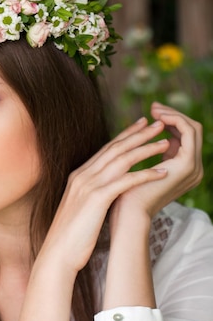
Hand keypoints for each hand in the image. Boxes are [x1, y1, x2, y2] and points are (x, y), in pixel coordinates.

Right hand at [40, 114, 171, 271]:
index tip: (140, 126)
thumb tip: (108, 189)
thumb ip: (92, 193)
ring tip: (165, 143)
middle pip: (114, 149)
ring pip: (121, 160)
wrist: (58, 252)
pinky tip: (161, 172)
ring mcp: (88, 185)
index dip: (124, 135)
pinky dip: (144, 174)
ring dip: (145, 149)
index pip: (105, 149)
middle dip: (138, 135)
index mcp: (78, 176)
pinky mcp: (96, 198)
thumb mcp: (80, 208)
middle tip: (157, 124)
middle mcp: (82, 176)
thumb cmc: (71, 235)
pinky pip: (125, 181)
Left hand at [112, 102, 202, 218]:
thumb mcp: (138, 167)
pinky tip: (158, 119)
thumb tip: (142, 131)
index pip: (184, 137)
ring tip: (154, 110)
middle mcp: (193, 168)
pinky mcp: (188, 164)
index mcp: (183, 169)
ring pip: (192, 128)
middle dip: (172, 115)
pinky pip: (188, 133)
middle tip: (153, 106)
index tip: (151, 112)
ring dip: (173, 115)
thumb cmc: (125, 194)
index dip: (170, 121)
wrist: (127, 214)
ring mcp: (193, 167)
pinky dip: (175, 121)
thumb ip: (146, 153)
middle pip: (191, 130)